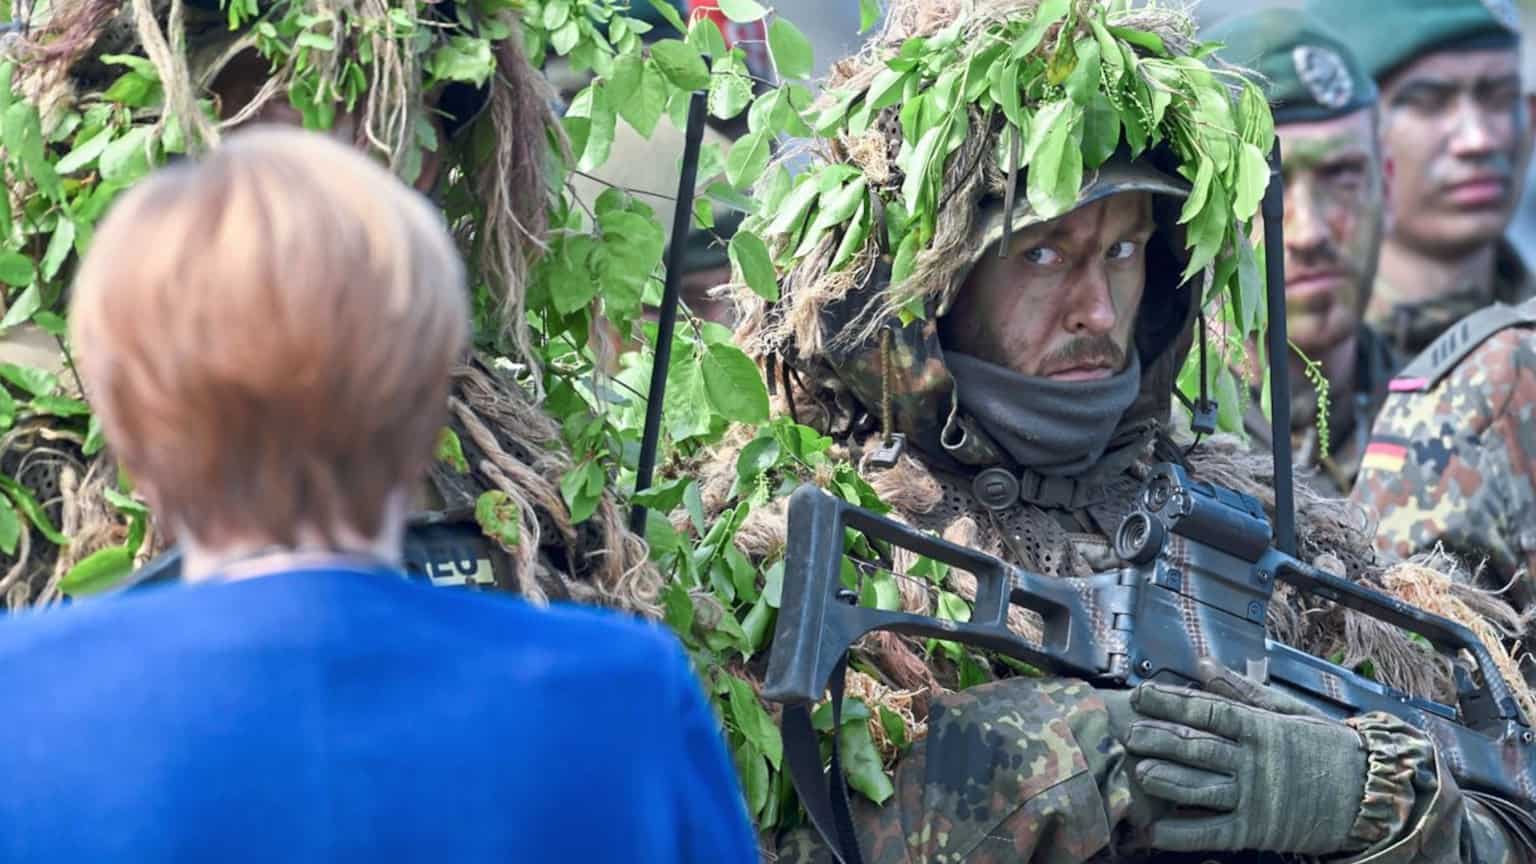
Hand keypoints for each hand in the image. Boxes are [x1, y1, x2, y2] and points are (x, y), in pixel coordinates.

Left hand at [1123, 658, 1368, 854]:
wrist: (1372, 794)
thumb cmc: (1326, 747)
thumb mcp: (1288, 711)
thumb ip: (1242, 691)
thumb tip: (1204, 664)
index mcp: (1261, 728)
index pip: (1208, 711)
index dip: (1171, 703)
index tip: (1140, 695)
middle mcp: (1254, 762)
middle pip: (1197, 748)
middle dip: (1159, 740)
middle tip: (1127, 733)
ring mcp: (1255, 798)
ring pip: (1200, 788)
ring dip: (1166, 780)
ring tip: (1138, 771)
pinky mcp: (1257, 831)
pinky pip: (1213, 833)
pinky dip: (1183, 833)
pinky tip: (1156, 830)